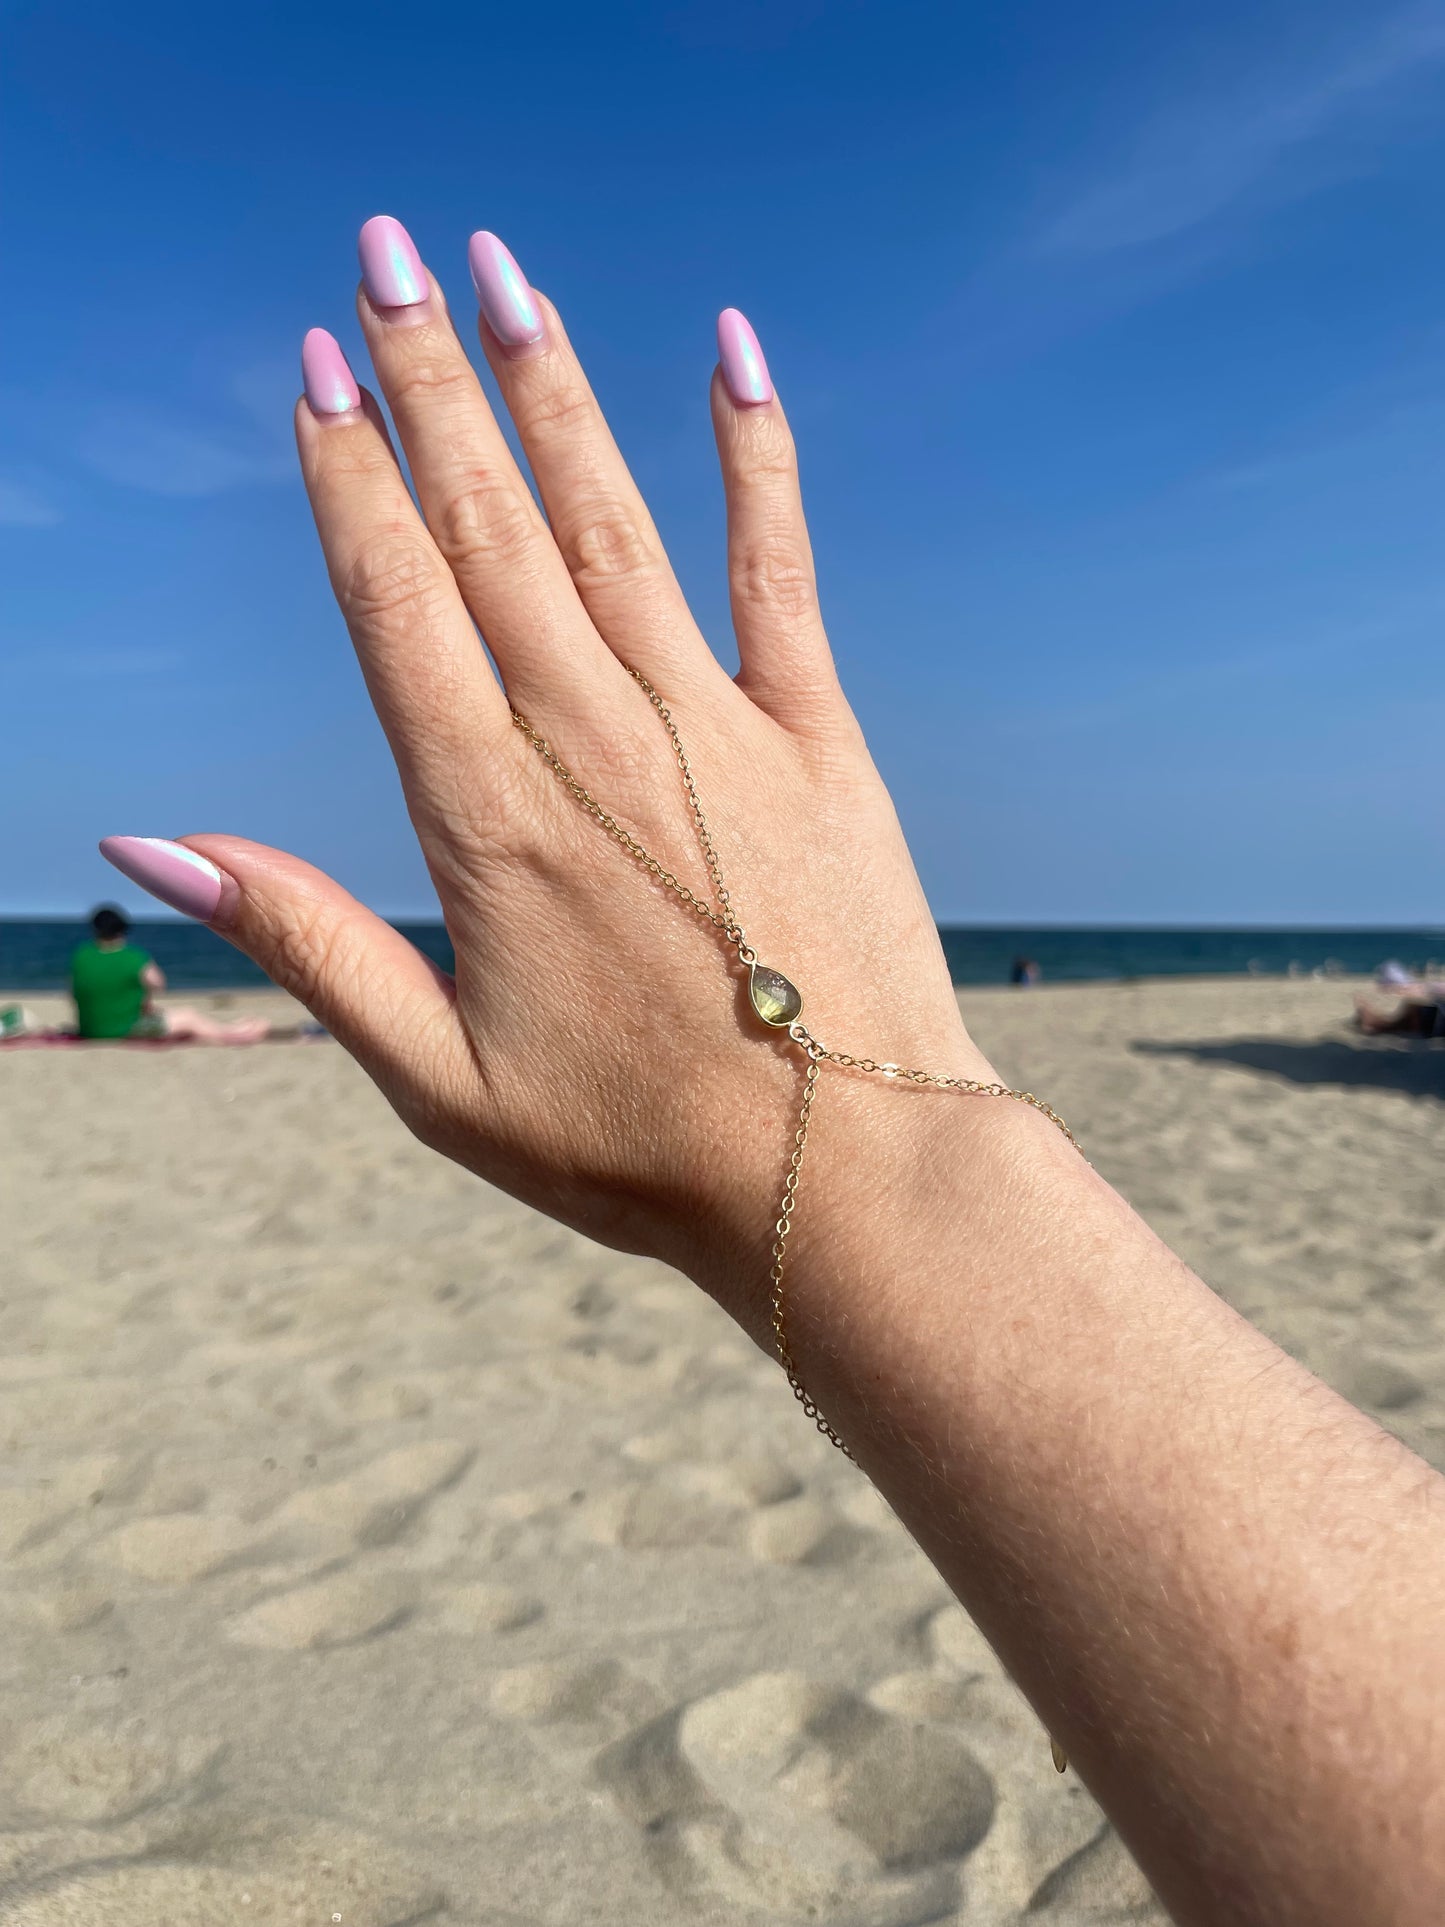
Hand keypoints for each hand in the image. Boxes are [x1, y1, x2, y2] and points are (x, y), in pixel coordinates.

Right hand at [103, 218, 997, 1324]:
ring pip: (610, 520)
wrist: (844, 1176)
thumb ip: (303, 942)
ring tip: (500, 272)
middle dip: (426, 380)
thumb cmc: (636, 1147)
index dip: (346, 478)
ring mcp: (712, 728)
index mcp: (487, 819)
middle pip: (488, 527)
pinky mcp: (815, 737)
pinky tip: (729, 350)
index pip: (395, 604)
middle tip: (382, 253)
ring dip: (550, 387)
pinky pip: (776, 567)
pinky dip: (754, 455)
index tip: (311, 370)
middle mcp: (591, 742)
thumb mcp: (435, 1077)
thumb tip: (153, 844)